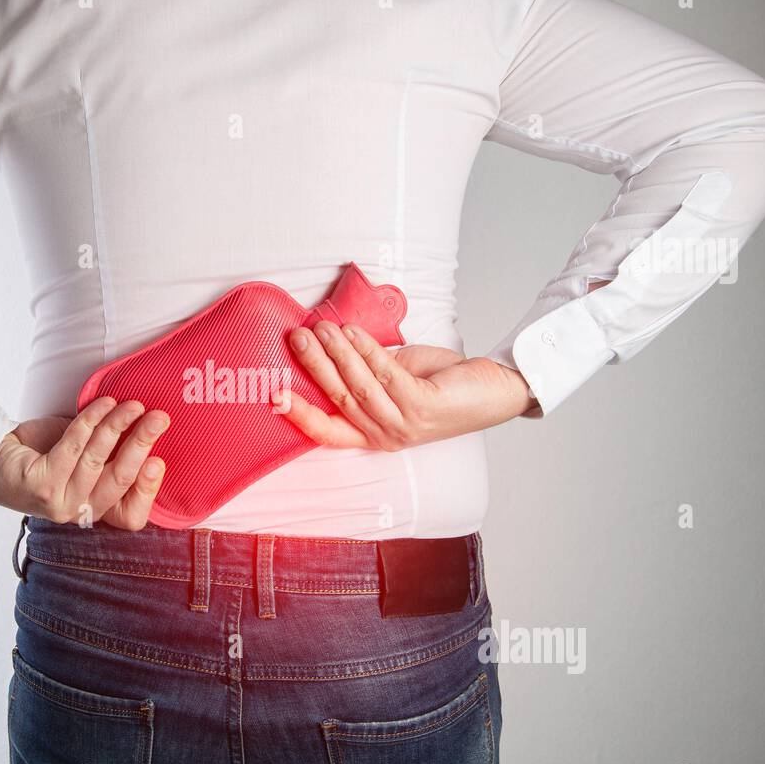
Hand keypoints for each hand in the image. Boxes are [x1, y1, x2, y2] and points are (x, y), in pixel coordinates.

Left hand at [0, 397, 170, 528]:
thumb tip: (151, 425)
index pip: (132, 516)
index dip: (148, 490)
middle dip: (143, 444)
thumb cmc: (46, 453)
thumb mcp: (87, 457)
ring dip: (118, 425)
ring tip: (132, 405)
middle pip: (121, 480)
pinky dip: (90, 421)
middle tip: (159, 418)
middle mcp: (80, 511)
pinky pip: (73, 447)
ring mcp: (60, 502)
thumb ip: (116, 453)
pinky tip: (103, 404)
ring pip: (98, 459)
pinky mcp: (41, 486)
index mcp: (97, 509)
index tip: (158, 460)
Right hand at [274, 321, 532, 449]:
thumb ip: (365, 371)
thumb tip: (331, 342)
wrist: (490, 390)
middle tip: (296, 337)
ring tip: (321, 327)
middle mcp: (384, 435)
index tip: (274, 394)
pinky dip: (365, 351)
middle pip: (337, 400)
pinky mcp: (421, 406)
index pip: (326, 432)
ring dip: (336, 353)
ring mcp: (403, 424)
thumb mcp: (394, 379)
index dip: (299, 415)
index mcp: (372, 434)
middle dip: (313, 366)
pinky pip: (384, 375)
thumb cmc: (440, 384)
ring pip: (357, 387)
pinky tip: (352, 332)